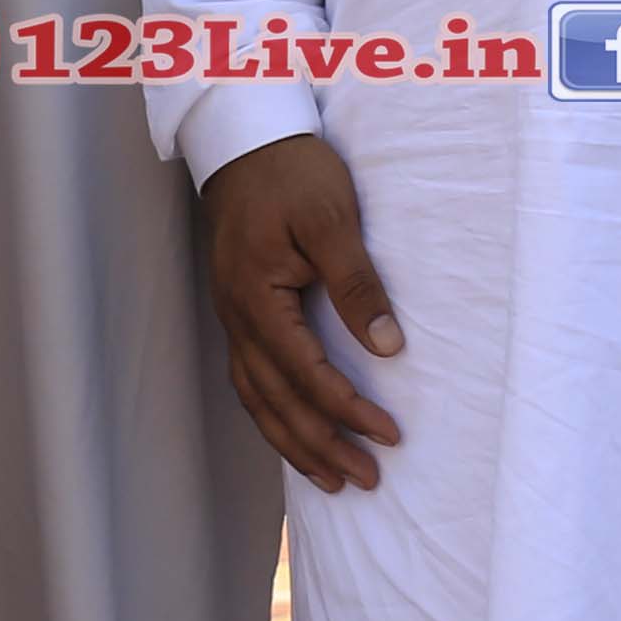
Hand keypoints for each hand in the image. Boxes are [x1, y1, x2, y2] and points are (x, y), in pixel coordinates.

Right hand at [197, 134, 403, 492]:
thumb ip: (357, 285)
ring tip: (332, 479)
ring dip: (294, 443)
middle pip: (276, 401)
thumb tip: (388, 348)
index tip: (389, 434)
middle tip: (367, 480)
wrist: (244, 139)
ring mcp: (231, 317)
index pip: (306, 372)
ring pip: (256, 399)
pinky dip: (272, 416)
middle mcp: (236, 317)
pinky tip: (296, 434)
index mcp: (257, 298)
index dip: (347, 409)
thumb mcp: (332, 219)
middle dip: (322, 446)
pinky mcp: (237, 312)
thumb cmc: (291, 174)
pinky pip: (249, 381)